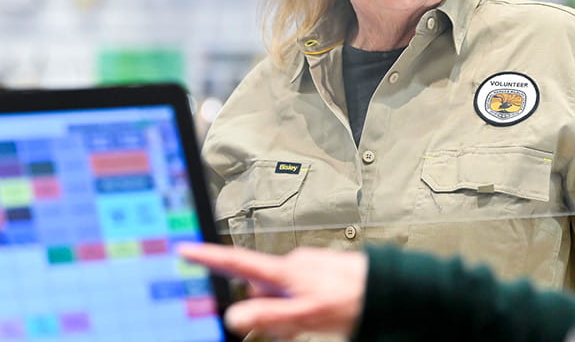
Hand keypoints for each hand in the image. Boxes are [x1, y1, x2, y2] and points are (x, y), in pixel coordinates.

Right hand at [179, 243, 368, 339]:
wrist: (389, 290)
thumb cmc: (353, 298)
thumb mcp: (306, 314)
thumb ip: (269, 314)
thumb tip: (234, 315)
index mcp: (285, 270)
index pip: (237, 260)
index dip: (208, 255)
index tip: (185, 248)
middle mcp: (292, 264)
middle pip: (259, 289)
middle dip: (263, 309)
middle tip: (287, 327)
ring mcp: (305, 268)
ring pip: (278, 294)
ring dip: (285, 312)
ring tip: (309, 323)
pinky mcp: (316, 273)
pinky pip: (295, 292)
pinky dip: (298, 307)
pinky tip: (317, 315)